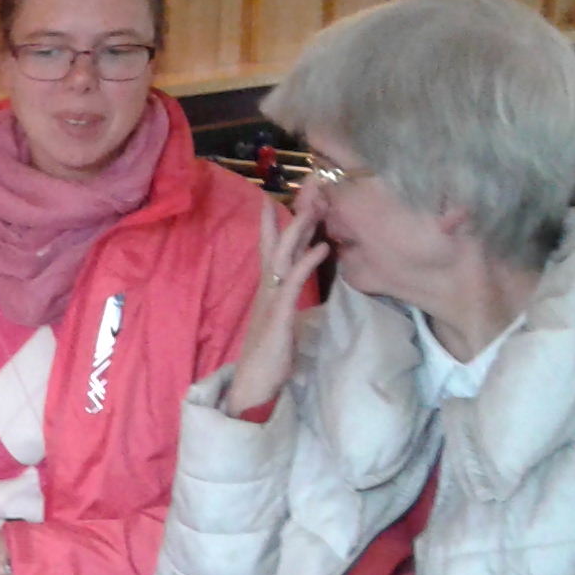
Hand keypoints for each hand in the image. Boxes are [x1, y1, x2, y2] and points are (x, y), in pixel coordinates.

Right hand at [227, 186, 328, 417]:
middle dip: (290, 215)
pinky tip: (322, 247)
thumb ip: (283, 307)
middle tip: (305, 188)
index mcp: (266, 292)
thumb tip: (291, 298)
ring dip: (300, 230)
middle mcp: (266, 289)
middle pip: (276, 244)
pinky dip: (307, 262)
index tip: (275, 199)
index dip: (272, 225)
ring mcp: (271, 300)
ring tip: (315, 206)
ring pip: (284, 255)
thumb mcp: (278, 325)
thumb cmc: (267, 360)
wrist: (252, 386)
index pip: (269, 251)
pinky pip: (294, 281)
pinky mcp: (279, 314)